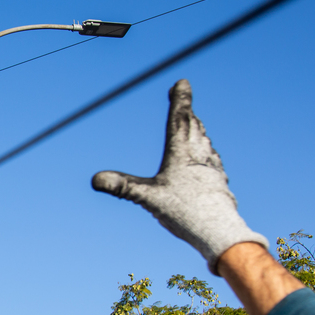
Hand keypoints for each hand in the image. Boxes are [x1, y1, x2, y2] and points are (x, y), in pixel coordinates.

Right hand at [91, 79, 267, 273]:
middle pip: (194, 125)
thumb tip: (95, 179)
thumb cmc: (186, 212)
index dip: (180, 99)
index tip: (182, 83)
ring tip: (195, 124)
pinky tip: (206, 159)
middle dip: (187, 112)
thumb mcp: (149, 198)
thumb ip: (122, 186)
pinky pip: (211, 158)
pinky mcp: (218, 181)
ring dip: (197, 130)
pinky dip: (204, 150)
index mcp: (182, 151)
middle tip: (184, 100)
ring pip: (204, 141)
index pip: (180, 117)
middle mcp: (200, 154)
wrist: (220, 232)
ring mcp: (212, 167)